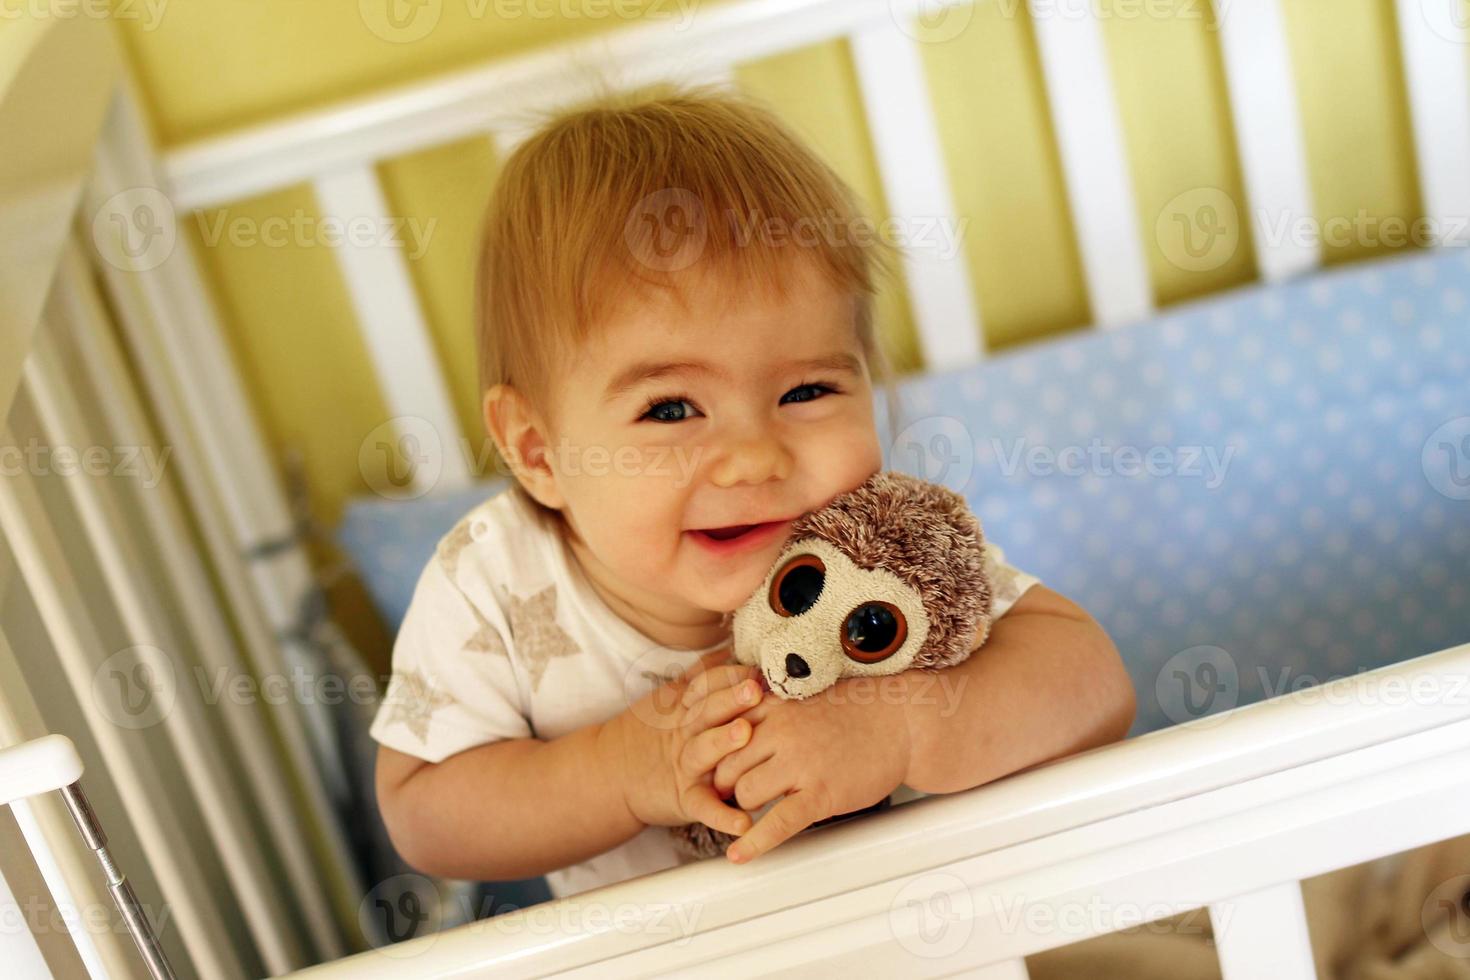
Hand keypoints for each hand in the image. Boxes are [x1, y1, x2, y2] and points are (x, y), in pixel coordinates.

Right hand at [603, 647, 763, 838]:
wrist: (611, 775)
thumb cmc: (652, 734)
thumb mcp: (670, 698)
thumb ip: (700, 673)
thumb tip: (729, 644)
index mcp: (687, 708)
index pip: (706, 684)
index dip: (727, 674)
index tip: (754, 665)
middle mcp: (687, 733)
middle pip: (708, 710)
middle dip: (730, 698)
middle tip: (753, 687)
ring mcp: (687, 766)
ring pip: (705, 750)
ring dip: (723, 742)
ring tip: (743, 734)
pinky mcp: (686, 799)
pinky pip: (705, 808)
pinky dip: (723, 817)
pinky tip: (744, 823)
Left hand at [713, 675, 912, 862]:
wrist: (902, 721)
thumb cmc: (857, 710)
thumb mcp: (804, 698)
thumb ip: (770, 711)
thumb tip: (737, 729)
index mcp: (775, 706)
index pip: (724, 734)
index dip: (718, 755)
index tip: (715, 767)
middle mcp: (782, 733)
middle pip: (727, 767)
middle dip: (727, 785)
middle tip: (733, 794)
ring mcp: (801, 764)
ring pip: (746, 794)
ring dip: (745, 807)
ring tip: (753, 810)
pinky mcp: (821, 793)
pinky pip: (778, 822)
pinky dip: (755, 843)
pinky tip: (738, 856)